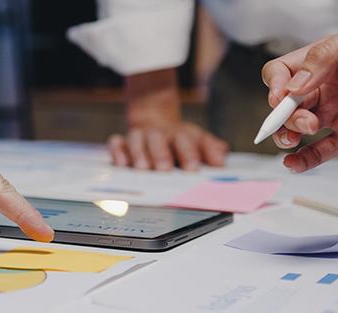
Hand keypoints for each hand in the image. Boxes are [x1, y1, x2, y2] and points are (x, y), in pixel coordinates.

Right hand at [108, 123, 227, 170]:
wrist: (154, 117)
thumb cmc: (178, 138)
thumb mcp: (198, 139)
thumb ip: (211, 149)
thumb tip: (221, 159)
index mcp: (180, 134)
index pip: (186, 141)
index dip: (190, 154)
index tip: (193, 168)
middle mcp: (158, 134)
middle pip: (159, 140)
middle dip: (161, 154)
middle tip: (165, 169)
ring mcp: (139, 137)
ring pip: (137, 140)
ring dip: (139, 154)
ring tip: (143, 168)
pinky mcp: (122, 142)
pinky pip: (116, 143)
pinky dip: (118, 151)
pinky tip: (121, 163)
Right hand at [261, 14, 337, 172]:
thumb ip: (328, 55)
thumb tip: (295, 85)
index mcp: (326, 59)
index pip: (282, 72)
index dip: (275, 86)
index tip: (283, 97)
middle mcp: (329, 85)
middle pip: (284, 104)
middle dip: (283, 115)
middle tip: (304, 120)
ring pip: (297, 129)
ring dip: (288, 136)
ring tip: (300, 136)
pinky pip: (321, 151)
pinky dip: (304, 160)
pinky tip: (295, 162)